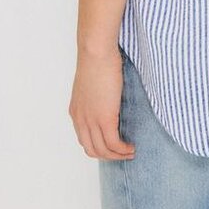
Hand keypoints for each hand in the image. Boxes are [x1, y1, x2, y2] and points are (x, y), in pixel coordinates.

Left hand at [69, 46, 136, 160]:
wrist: (96, 52)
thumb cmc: (96, 59)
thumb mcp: (92, 83)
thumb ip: (96, 96)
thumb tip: (108, 98)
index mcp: (76, 111)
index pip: (84, 139)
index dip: (99, 146)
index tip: (112, 145)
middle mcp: (81, 119)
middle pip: (92, 150)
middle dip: (108, 156)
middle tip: (123, 153)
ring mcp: (92, 120)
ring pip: (103, 150)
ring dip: (118, 155)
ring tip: (130, 151)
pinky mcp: (105, 118)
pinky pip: (114, 143)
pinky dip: (123, 149)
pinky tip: (131, 146)